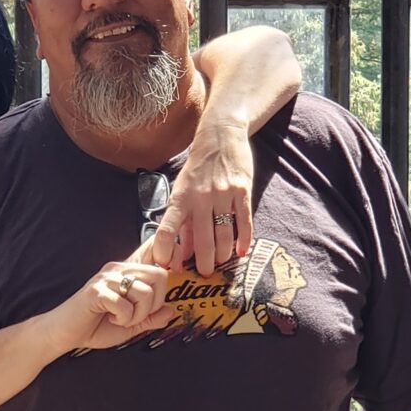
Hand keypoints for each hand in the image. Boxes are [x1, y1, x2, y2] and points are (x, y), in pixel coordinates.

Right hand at [42, 260, 173, 353]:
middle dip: (153, 304)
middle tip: (136, 315)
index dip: (168, 264)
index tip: (162, 290)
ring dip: (137, 315)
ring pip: (145, 292)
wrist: (65, 334)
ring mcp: (106, 278)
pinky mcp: (96, 291)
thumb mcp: (131, 325)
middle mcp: (118, 269)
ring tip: (121, 319)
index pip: (155, 255)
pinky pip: (125, 305)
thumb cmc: (95, 326)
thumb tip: (170, 311)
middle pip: (159, 276)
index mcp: (127, 272)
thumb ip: (150, 318)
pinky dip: (122, 319)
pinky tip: (110, 319)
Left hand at [151, 119, 253, 275]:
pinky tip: (240, 252)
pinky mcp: (242, 192)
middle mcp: (200, 198)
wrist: (220, 136)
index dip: (165, 251)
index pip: (168, 230)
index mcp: (180, 198)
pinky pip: (244, 222)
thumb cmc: (197, 168)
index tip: (167, 266)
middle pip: (202, 240)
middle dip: (203, 263)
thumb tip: (182, 251)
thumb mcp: (182, 190)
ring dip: (223, 255)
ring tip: (221, 263)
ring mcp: (223, 195)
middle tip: (204, 273)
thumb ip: (182, 220)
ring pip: (224, 235)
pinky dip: (243, 241)